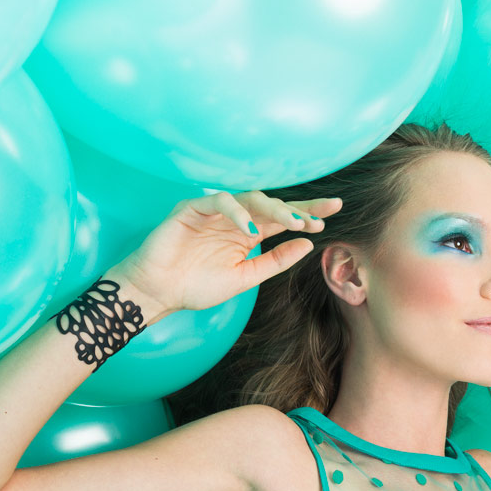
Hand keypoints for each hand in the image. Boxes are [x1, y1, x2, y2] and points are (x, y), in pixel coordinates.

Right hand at [114, 189, 342, 314]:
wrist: (157, 291)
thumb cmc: (196, 285)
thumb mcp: (245, 278)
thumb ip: (274, 261)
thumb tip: (307, 244)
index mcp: (248, 233)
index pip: (282, 218)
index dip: (306, 212)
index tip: (332, 213)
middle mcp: (234, 218)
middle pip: (271, 204)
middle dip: (297, 207)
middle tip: (319, 216)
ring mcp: (213, 210)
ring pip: (249, 198)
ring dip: (273, 209)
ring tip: (293, 223)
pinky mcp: (191, 208)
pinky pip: (218, 201)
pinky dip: (236, 212)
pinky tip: (250, 229)